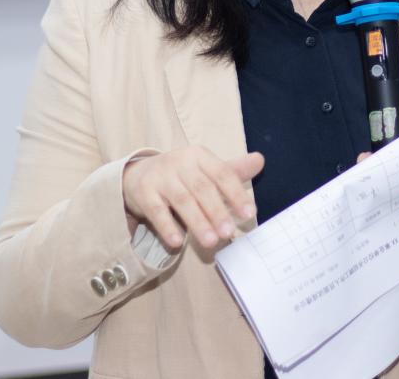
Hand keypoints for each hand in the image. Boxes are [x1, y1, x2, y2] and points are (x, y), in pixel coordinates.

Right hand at [122, 147, 263, 250]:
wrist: (137, 174)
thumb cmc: (181, 175)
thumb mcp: (206, 169)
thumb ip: (232, 171)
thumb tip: (260, 160)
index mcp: (199, 155)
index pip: (222, 173)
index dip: (236, 194)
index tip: (249, 214)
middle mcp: (180, 162)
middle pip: (202, 188)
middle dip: (217, 211)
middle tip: (229, 232)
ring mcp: (160, 176)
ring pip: (182, 200)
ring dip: (197, 222)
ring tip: (211, 241)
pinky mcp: (144, 192)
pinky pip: (156, 211)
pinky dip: (167, 227)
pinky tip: (177, 242)